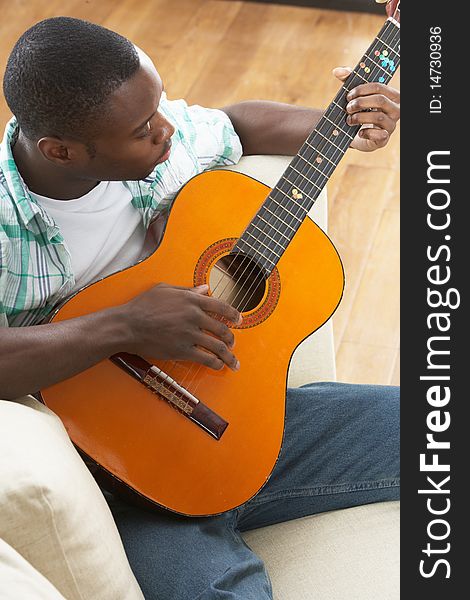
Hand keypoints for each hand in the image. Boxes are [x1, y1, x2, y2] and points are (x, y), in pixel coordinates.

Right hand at [120, 283, 241, 370]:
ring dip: (229, 355)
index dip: (234, 315)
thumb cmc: (143, 305)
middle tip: (233, 343)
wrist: (128, 325)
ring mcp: (189, 334)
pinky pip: (206, 358)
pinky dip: (216, 363)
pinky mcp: (183, 350)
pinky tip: (218, 366)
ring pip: (218, 346)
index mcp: (192, 300)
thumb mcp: (165, 290)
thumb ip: (188, 290)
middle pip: (222, 329)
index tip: (239, 320)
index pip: (221, 307)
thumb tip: (205, 289)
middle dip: (232, 338)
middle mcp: (194, 316)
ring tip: (233, 361)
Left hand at [333, 66, 399, 151]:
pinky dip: (366, 133)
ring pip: (379, 117)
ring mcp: (391, 125)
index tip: (349, 95)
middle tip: (348, 107)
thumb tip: (337, 70)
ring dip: (360, 117)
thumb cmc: (359, 111)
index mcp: (392, 95)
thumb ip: (348, 80)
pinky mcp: (384, 139)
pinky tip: (358, 133)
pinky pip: (379, 135)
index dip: (362, 90)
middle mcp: (396, 109)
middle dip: (360, 103)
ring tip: (349, 119)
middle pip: (380, 100)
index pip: (379, 87)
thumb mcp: (355, 94)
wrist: (357, 135)